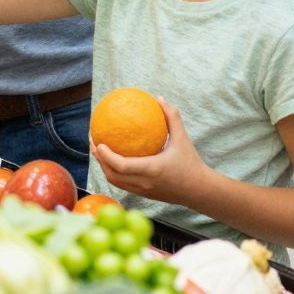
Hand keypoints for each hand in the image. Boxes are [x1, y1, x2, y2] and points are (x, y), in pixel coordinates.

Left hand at [93, 100, 210, 206]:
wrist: (199, 190)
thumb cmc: (191, 163)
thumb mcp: (183, 138)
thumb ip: (172, 117)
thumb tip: (159, 98)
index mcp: (151, 169)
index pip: (121, 165)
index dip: (106, 156)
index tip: (98, 142)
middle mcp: (143, 182)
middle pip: (112, 175)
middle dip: (99, 159)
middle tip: (94, 142)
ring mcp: (142, 191)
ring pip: (115, 182)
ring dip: (104, 167)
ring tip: (99, 151)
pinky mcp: (144, 195)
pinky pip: (123, 184)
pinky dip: (114, 173)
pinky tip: (114, 160)